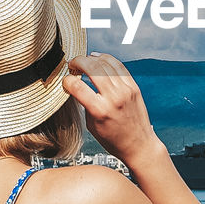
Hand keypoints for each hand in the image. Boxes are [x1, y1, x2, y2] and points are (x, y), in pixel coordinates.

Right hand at [62, 53, 163, 169]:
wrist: (139, 145)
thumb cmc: (113, 139)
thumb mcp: (91, 125)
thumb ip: (84, 104)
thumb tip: (76, 86)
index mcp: (100, 110)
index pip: (77, 86)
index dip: (67, 80)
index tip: (65, 81)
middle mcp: (114, 98)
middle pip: (92, 68)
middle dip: (78, 61)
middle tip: (72, 64)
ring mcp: (126, 90)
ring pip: (105, 63)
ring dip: (92, 58)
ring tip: (85, 60)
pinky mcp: (133, 87)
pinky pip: (119, 66)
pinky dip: (107, 59)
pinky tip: (99, 59)